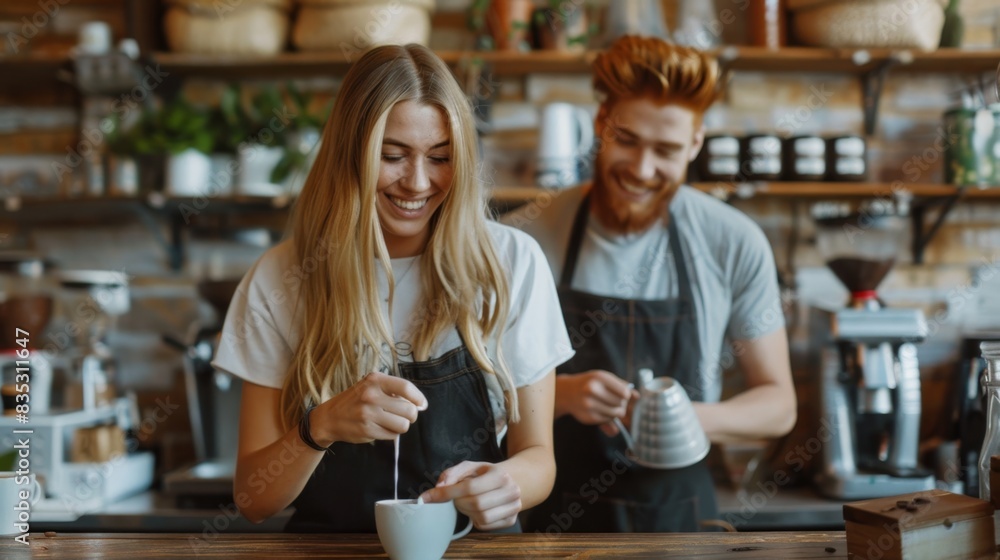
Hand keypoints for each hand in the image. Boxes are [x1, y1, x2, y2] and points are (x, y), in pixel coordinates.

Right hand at [311, 372, 427, 444]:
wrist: (329, 418)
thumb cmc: (356, 400)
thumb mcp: (371, 386)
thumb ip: (394, 391)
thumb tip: (420, 404)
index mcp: (374, 380)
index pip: (405, 387)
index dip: (418, 398)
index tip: (422, 404)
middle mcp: (371, 396)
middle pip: (409, 410)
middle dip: (410, 415)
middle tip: (403, 415)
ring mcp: (368, 414)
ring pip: (403, 425)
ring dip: (401, 426)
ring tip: (391, 422)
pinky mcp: (367, 430)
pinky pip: (392, 435)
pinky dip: (391, 433)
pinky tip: (380, 428)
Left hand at [420, 461, 520, 530]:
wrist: (510, 481)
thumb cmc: (486, 474)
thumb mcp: (470, 467)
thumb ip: (452, 474)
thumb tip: (439, 487)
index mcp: (500, 474)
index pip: (470, 487)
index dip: (448, 493)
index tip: (430, 497)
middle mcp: (511, 491)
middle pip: (476, 504)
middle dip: (459, 502)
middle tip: (457, 497)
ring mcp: (514, 507)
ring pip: (481, 517)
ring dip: (468, 512)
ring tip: (468, 502)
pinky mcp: (511, 520)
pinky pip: (485, 525)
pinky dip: (476, 519)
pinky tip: (478, 509)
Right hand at [556, 370, 635, 433]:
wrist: (566, 392)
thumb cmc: (590, 383)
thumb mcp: (603, 378)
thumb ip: (621, 385)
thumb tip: (637, 396)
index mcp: (599, 378)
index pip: (625, 393)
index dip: (626, 395)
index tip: (622, 394)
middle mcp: (592, 390)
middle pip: (621, 404)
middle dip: (621, 404)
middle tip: (615, 401)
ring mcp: (589, 404)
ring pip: (616, 414)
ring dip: (616, 412)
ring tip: (609, 406)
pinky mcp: (588, 417)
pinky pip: (607, 420)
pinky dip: (608, 417)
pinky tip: (600, 410)